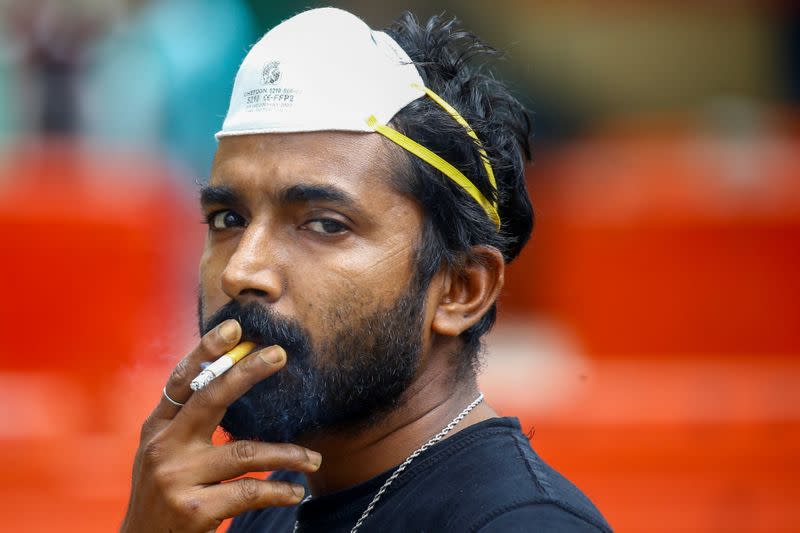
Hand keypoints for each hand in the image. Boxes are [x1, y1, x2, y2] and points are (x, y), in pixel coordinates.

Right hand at [121, 320, 321, 532]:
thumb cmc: (163, 495)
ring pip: (245, 453)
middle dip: (247, 372)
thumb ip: (187, 423)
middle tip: (279, 354)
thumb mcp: (163, 454)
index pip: (181, 380)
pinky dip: (278, 491)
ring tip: (313, 459)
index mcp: (156, 429)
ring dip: (287, 455)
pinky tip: (296, 491)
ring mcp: (176, 478)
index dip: (206, 350)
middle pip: (211, 398)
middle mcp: (163, 448)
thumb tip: (232, 379)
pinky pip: (249, 492)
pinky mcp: (194, 509)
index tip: (235, 327)